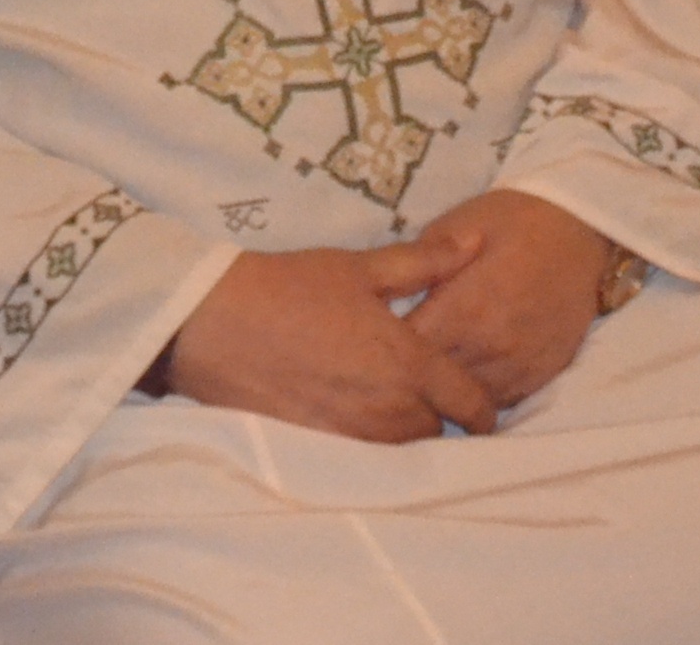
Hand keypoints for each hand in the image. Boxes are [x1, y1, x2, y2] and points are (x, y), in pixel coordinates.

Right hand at [162, 244, 497, 442]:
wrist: (217, 323)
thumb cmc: (291, 287)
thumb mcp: (359, 267)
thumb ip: (424, 262)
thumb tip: (473, 242)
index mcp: (410, 365)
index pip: (473, 405)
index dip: (482, 405)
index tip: (477, 398)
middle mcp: (391, 412)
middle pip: (439, 432)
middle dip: (437, 412)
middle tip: (420, 385)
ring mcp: (358, 439)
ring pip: (404, 450)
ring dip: (403, 429)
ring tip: (383, 395)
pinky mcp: (326, 452)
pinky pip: (366, 457)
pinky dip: (368, 441)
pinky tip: (349, 409)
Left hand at [400, 189, 610, 408]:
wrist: (577, 230)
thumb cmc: (510, 219)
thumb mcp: (455, 226)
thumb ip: (421, 267)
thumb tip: (386, 295)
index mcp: (466, 308)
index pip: (411, 349)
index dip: (385, 346)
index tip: (369, 338)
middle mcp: (494, 347)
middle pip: (437, 381)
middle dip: (410, 373)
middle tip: (387, 363)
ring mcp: (521, 366)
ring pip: (469, 401)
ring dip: (444, 391)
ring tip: (420, 377)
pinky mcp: (542, 376)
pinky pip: (502, 401)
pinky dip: (478, 394)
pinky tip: (461, 380)